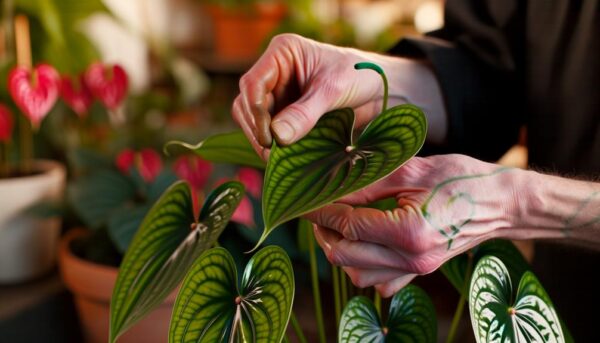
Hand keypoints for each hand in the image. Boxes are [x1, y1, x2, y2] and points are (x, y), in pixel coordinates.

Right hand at [232, 34, 446, 158]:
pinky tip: (284, 158)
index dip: (255, 111)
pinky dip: (274, 145)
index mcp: (283, 53)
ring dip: (263, 140)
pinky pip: (269, 131)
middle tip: (273, 155)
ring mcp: (279, 94)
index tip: (269, 137)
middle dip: (257, 130)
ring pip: (253, 120)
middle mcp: (275, 72)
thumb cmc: (360, 76)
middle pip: (247, 104)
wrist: (381, 90)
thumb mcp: (333, 91)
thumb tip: (277, 136)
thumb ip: (305, 113)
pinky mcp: (285, 113)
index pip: (253, 83)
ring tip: (279, 159)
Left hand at [305, 154, 519, 296]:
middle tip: (316, 210)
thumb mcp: (413, 170)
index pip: (347, 225)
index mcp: (409, 231)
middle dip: (323, 231)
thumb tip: (332, 183)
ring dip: (340, 251)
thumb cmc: (463, 179)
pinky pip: (381, 283)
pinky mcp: (421, 272)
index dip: (319, 211)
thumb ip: (369, 181)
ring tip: (336, 225)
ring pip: (358, 275)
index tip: (303, 199)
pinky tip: (363, 245)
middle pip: (345, 256)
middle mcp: (412, 258)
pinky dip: (363, 268)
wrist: (502, 203)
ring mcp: (417, 270)